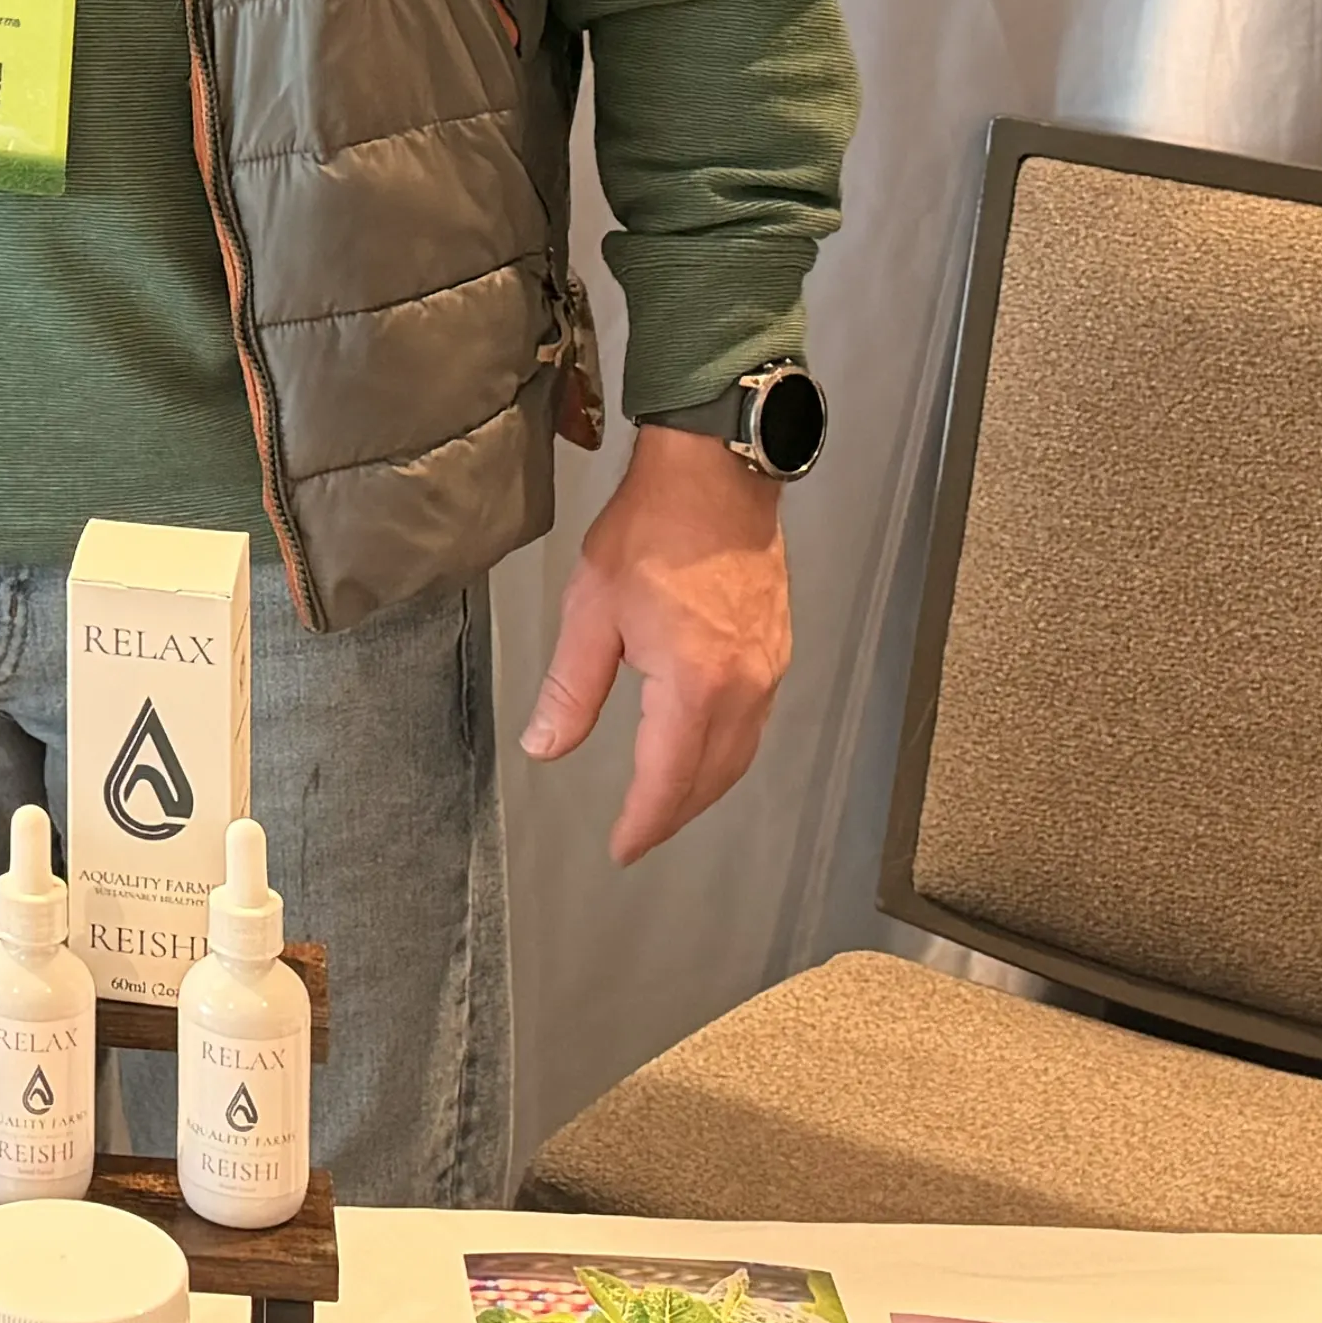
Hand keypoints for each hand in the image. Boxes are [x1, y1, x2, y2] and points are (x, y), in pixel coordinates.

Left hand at [521, 427, 791, 862]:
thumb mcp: (591, 610)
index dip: (644, 822)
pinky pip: (756, 722)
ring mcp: (767, 668)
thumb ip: (571, 689)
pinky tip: (705, 746)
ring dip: (704, 786)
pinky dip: (728, 750)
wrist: (715, 475)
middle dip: (675, 813)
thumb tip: (545, 746)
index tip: (622, 847)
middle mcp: (742, 687)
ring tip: (667, 802)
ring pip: (740, 754)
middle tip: (641, 832)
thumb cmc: (653, 529)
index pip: (669, 780)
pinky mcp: (776, 648)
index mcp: (695, 685)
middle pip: (712, 777)